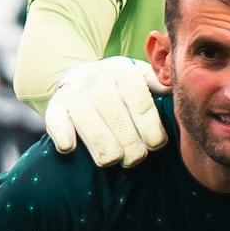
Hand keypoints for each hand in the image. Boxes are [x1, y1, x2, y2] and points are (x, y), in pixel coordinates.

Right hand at [42, 53, 162, 164]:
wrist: (81, 77)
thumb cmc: (122, 87)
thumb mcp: (144, 78)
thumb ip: (161, 84)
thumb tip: (174, 89)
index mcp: (124, 72)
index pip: (142, 105)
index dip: (152, 132)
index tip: (156, 145)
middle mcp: (97, 80)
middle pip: (118, 122)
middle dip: (132, 148)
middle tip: (137, 157)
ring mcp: (74, 93)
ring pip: (92, 129)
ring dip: (107, 152)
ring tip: (115, 158)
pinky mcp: (55, 106)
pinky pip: (57, 125)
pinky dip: (66, 141)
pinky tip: (74, 148)